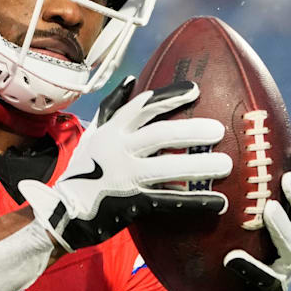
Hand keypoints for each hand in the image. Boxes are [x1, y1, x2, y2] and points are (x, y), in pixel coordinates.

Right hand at [19, 76, 232, 251]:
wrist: (63, 211)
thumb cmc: (83, 169)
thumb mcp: (93, 134)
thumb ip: (112, 107)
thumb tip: (131, 79)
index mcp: (112, 132)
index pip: (143, 107)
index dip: (170, 96)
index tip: (196, 90)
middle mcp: (118, 150)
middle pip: (160, 135)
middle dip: (191, 131)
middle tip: (218, 130)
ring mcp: (125, 177)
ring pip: (167, 169)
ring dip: (199, 166)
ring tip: (227, 164)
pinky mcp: (132, 203)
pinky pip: (169, 201)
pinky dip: (195, 202)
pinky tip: (219, 202)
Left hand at [212, 146, 290, 290]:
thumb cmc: (239, 257)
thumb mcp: (244, 228)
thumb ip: (242, 201)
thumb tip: (221, 157)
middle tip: (285, 179)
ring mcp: (285, 270)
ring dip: (282, 227)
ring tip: (268, 210)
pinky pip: (263, 279)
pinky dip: (249, 267)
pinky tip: (232, 259)